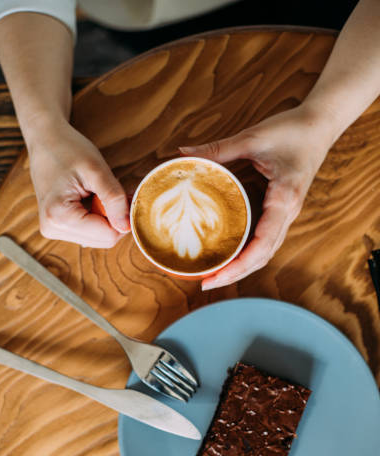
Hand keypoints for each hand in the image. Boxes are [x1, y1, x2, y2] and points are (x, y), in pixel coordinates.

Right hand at [28, 118, 129, 247]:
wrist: (45, 139)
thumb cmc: (67, 148)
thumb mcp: (96, 170)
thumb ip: (113, 199)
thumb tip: (127, 227)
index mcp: (59, 217)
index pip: (108, 236)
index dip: (122, 216)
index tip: (122, 194)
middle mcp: (53, 229)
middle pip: (103, 239)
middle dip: (113, 217)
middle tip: (109, 190)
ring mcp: (54, 230)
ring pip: (99, 237)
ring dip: (106, 216)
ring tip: (96, 191)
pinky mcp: (58, 227)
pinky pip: (90, 231)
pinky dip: (97, 216)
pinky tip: (90, 198)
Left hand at [180, 104, 333, 289]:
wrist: (320, 124)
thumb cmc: (292, 130)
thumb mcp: (252, 138)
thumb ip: (217, 149)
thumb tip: (183, 154)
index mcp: (284, 200)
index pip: (262, 245)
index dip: (238, 266)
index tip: (215, 276)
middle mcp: (288, 213)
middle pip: (263, 257)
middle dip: (236, 274)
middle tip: (206, 283)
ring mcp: (287, 214)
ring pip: (266, 252)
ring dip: (242, 267)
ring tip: (215, 275)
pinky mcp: (282, 210)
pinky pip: (266, 239)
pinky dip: (249, 253)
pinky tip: (230, 255)